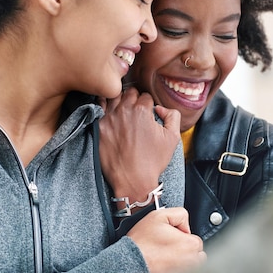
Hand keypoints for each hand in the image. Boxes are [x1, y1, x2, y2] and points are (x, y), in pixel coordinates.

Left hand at [98, 87, 180, 204]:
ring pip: (114, 97)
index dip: (149, 104)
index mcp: (142, 110)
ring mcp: (109, 118)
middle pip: (129, 93)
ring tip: (125, 111)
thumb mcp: (172, 138)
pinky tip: (111, 114)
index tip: (148, 113)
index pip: (146, 96)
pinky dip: (106, 108)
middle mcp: (124, 111)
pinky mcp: (99, 127)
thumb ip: (173, 116)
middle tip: (137, 112)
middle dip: (135, 99)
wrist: (133, 180)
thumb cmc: (152, 161)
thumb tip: (160, 108)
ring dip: (120, 101)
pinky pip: (100, 109)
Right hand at [128, 207, 205, 272]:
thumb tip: (185, 224)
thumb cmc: (141, 243)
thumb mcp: (159, 215)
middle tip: (167, 247)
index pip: (195, 239)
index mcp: (191, 245)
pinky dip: (175, 272)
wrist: (129, 263)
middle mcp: (192, 262)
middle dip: (184, 249)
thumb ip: (179, 214)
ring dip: (182, 261)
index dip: (182, 236)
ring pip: (190, 265)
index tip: (171, 237)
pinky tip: (163, 266)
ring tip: (165, 257)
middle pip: (195, 254)